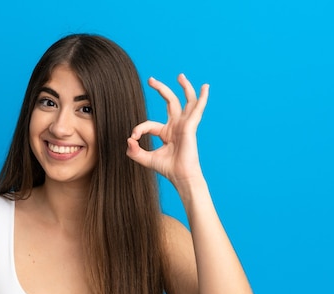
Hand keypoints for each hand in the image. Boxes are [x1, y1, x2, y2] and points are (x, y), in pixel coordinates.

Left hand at [126, 73, 208, 187]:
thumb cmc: (167, 169)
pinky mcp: (190, 126)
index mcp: (166, 132)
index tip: (133, 138)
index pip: (149, 124)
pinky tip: (205, 87)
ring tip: (180, 76)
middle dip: (161, 89)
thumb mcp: (145, 159)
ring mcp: (184, 125)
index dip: (138, 129)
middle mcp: (176, 126)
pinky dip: (202, 98)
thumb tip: (128, 140)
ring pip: (186, 102)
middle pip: (170, 102)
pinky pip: (197, 109)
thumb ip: (134, 151)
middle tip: (151, 79)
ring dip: (184, 88)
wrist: (180, 176)